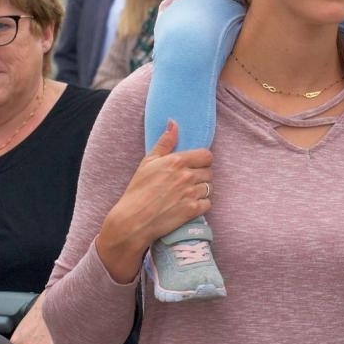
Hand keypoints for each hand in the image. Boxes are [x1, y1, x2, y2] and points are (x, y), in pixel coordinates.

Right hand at [96, 120, 213, 283]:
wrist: (133, 220)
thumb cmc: (138, 190)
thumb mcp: (148, 162)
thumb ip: (165, 142)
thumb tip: (173, 123)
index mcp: (177, 161)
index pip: (207, 155)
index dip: (202, 160)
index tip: (195, 165)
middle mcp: (187, 176)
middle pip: (209, 172)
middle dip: (201, 175)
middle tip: (188, 181)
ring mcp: (191, 193)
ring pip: (209, 187)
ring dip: (202, 190)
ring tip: (187, 194)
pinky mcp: (193, 210)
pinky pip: (208, 203)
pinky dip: (202, 204)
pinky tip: (189, 205)